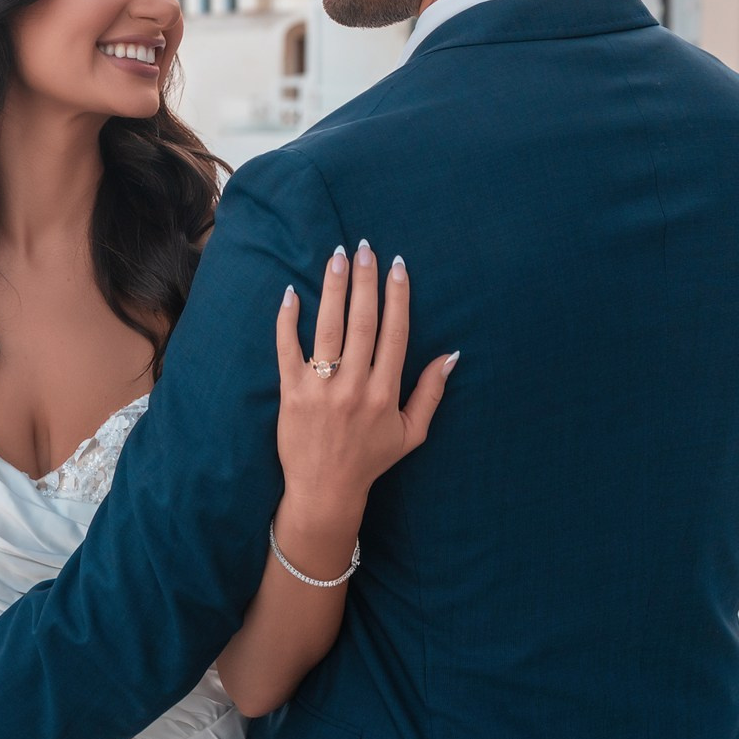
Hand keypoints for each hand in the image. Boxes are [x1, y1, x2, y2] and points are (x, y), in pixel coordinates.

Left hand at [274, 242, 456, 522]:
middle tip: (365, 248)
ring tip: (337, 257)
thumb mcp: (411, 433)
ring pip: (328, 328)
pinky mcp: (291, 393)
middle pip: (362, 322)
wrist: (325, 490)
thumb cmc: (370, 460)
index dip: (397, 297)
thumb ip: (430, 393)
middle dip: (365, 281)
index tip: (397, 266)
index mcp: (385, 392)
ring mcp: (321, 388)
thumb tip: (451, 356)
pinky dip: (288, 321)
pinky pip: (287, 349)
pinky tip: (292, 293)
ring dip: (333, 289)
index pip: (394, 333)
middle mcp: (355, 385)